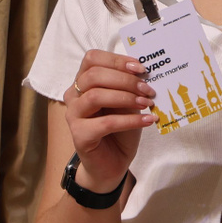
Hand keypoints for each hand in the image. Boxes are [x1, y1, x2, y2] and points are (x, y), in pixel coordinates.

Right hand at [63, 48, 156, 191]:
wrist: (112, 163)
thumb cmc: (120, 129)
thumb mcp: (128, 103)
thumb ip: (130, 87)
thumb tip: (144, 72)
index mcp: (84, 82)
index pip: (92, 59)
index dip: (116, 60)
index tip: (140, 68)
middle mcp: (74, 95)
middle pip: (94, 75)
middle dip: (124, 80)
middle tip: (147, 89)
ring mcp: (73, 115)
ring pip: (95, 96)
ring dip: (126, 97)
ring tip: (146, 103)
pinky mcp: (79, 135)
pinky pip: (106, 123)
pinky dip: (130, 121)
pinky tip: (148, 121)